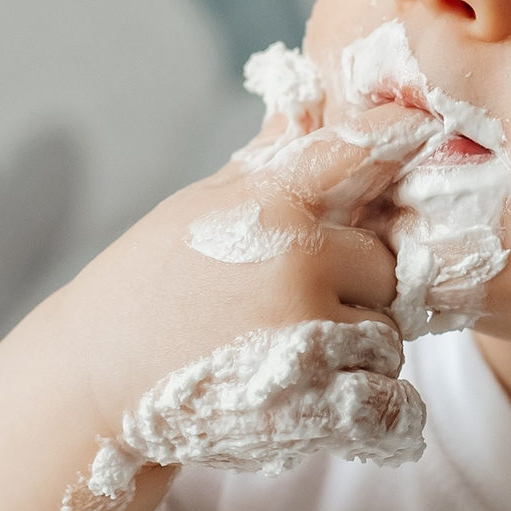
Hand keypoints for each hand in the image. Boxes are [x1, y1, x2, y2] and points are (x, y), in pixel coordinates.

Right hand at [34, 98, 440, 441]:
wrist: (92, 383)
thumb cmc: (146, 291)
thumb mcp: (197, 210)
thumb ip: (265, 166)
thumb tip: (308, 99)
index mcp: (269, 203)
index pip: (358, 151)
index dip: (395, 137)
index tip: (419, 130)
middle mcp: (298, 260)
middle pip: (386, 265)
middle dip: (356, 291)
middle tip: (295, 310)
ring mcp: (311, 335)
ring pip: (388, 339)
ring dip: (354, 355)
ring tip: (286, 359)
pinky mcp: (318, 406)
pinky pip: (392, 403)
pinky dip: (370, 411)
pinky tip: (318, 401)